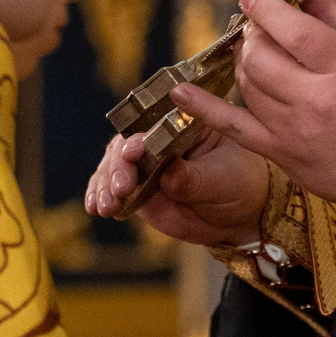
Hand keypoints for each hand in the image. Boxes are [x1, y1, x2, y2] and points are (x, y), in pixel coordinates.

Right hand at [84, 124, 269, 249]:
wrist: (239, 215)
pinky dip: (100, 196)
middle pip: (125, 143)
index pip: (153, 122)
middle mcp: (156, 138)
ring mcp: (144, 164)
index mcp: (181, 122)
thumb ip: (195, 177)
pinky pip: (112, 189)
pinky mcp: (137, 189)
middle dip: (118, 165)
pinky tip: (96, 207)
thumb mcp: (223, 178)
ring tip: (106, 204)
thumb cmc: (238, 182)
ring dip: (105, 183)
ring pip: (113, 166)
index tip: (134, 152)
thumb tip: (168, 176)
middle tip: (120, 186)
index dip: (140, 136)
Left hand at [173, 0, 335, 204]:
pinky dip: (203, 108)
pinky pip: (231, 126)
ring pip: (247, 83)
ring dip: (243, 60)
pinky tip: (181, 92)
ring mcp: (291, 127)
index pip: (294, 30)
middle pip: (262, 56)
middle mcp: (313, 98)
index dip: (266, 8)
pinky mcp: (278, 150)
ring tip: (257, 53)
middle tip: (260, 27)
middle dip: (253, 34)